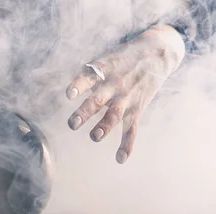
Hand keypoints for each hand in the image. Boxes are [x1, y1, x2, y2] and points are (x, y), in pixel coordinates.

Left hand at [66, 24, 185, 163]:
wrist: (157, 53)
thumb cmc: (122, 58)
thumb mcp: (105, 59)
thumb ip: (87, 74)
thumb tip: (59, 86)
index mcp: (103, 71)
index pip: (88, 77)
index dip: (78, 85)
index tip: (69, 95)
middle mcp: (114, 85)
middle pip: (98, 100)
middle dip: (85, 112)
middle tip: (72, 124)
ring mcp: (126, 98)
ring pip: (113, 115)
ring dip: (104, 127)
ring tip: (94, 137)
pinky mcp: (137, 109)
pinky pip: (131, 129)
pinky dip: (127, 145)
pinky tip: (120, 159)